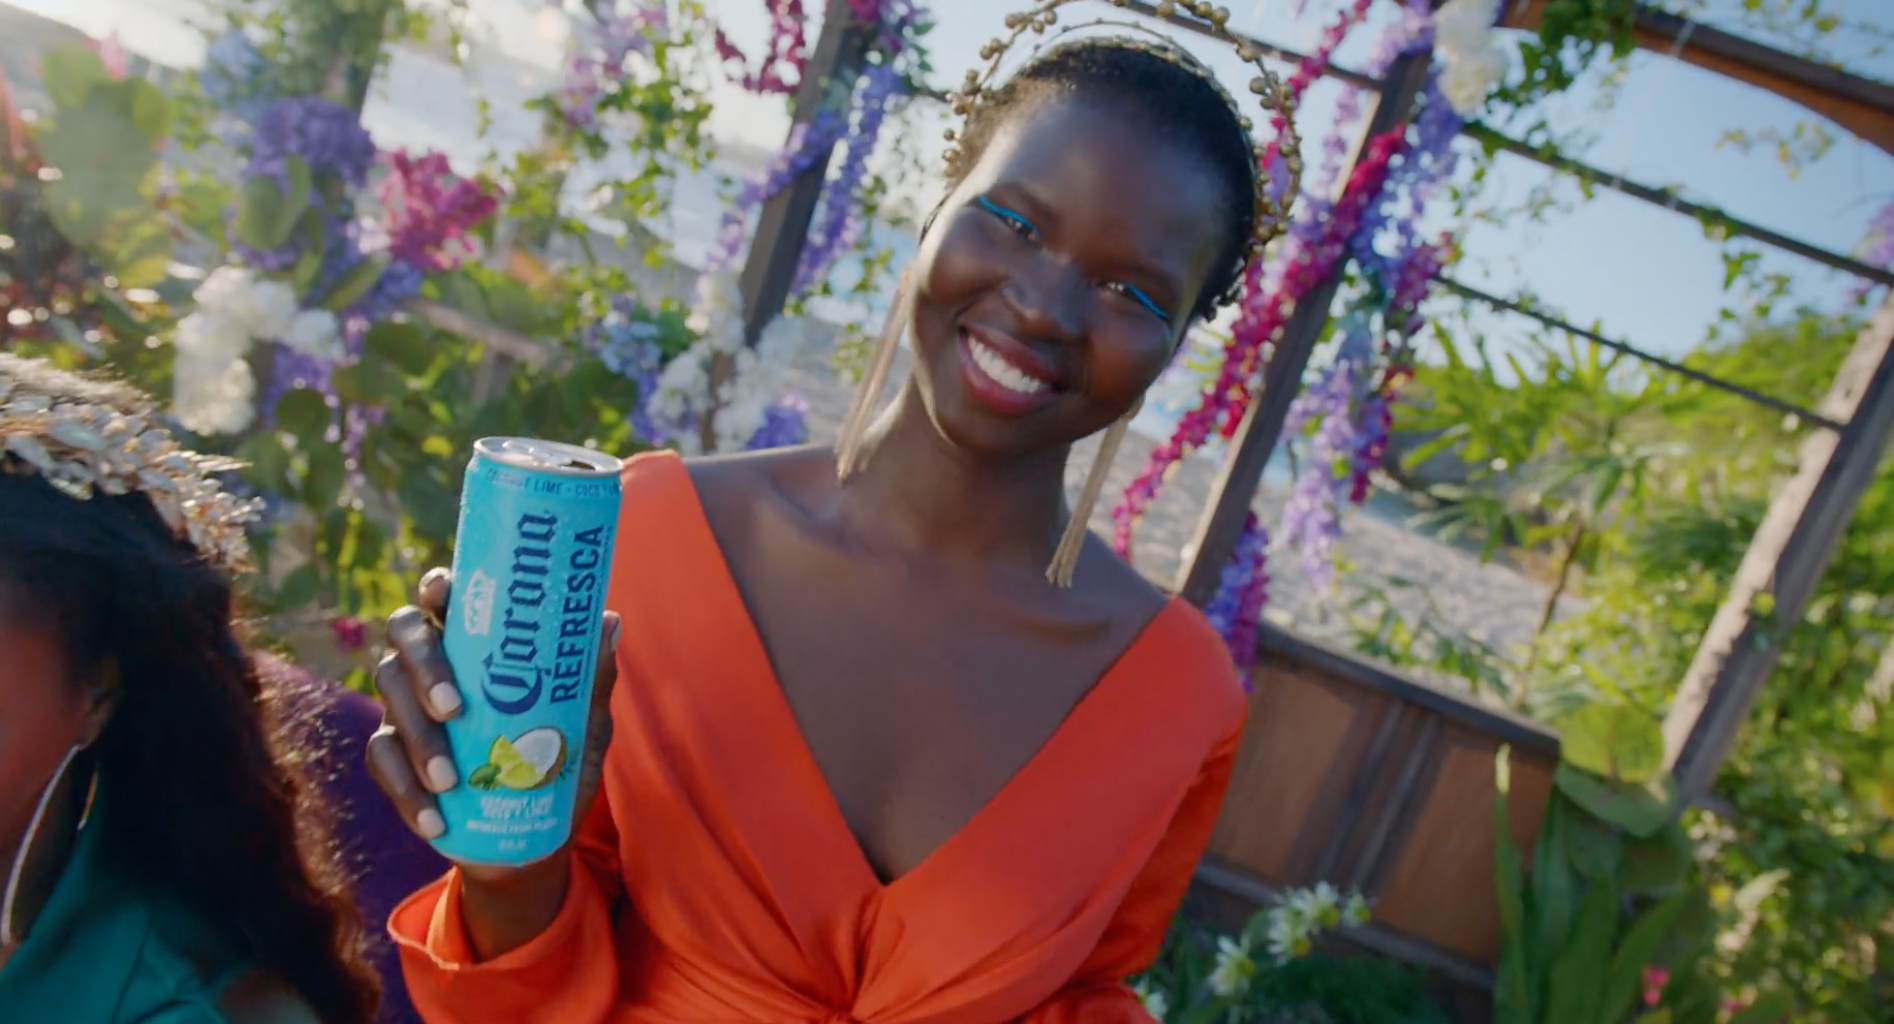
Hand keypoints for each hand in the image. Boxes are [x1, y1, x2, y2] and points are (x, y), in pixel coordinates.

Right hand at [365, 567, 620, 953]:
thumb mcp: (584, 723)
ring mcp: (405, 708)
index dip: (436, 588)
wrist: (528, 836)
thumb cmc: (558, 762)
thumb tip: (608, 622)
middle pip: (404, 637)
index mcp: (472, 642)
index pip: (444, 598)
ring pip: (389, 697)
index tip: (440, 595)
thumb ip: (591, 679)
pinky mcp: (394, 757)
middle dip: (424, 668)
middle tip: (454, 708)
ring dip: (418, 739)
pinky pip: (383, 762)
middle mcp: (431, 665)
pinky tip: (434, 819)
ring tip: (449, 779)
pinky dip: (406, 791)